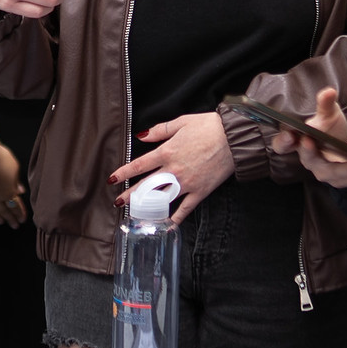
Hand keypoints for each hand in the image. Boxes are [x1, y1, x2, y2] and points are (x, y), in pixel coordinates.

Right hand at [0, 138, 27, 226]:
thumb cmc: (1, 159)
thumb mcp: (15, 169)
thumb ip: (16, 182)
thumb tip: (19, 190)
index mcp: (8, 192)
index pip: (16, 206)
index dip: (20, 213)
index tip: (23, 219)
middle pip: (5, 210)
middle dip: (11, 219)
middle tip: (14, 226)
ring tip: (1, 222)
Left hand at [112, 112, 233, 221]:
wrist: (234, 137)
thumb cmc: (208, 126)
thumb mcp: (181, 122)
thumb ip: (159, 130)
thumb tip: (141, 136)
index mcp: (167, 152)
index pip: (139, 165)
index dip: (123, 173)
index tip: (112, 179)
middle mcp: (174, 170)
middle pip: (146, 186)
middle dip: (130, 195)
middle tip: (118, 202)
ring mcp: (187, 183)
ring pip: (162, 199)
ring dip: (147, 207)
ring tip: (136, 213)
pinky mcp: (200, 191)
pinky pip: (185, 208)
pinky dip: (175, 218)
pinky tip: (166, 225)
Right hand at [280, 87, 346, 187]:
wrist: (339, 145)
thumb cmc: (327, 129)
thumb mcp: (327, 113)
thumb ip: (326, 103)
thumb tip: (329, 91)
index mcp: (299, 143)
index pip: (283, 144)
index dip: (284, 140)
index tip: (292, 135)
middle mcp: (309, 160)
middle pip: (312, 161)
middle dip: (321, 156)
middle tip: (323, 146)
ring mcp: (326, 172)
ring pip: (335, 174)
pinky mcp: (343, 179)